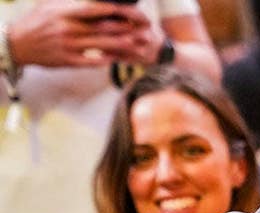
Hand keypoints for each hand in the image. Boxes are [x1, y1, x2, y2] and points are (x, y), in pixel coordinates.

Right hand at [6, 0, 153, 67]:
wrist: (17, 43)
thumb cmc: (37, 22)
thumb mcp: (50, 6)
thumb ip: (72, 2)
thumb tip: (94, 0)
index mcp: (64, 12)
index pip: (95, 9)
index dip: (116, 10)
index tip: (132, 12)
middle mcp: (67, 28)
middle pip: (103, 27)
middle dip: (126, 28)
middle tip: (143, 29)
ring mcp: (68, 45)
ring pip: (101, 45)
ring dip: (122, 45)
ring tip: (138, 44)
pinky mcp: (67, 60)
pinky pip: (91, 61)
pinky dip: (106, 59)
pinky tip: (118, 58)